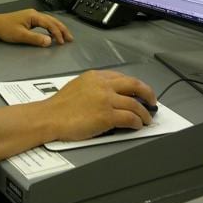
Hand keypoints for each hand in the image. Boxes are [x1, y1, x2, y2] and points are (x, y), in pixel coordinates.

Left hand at [0, 9, 73, 46]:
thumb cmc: (5, 28)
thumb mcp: (20, 35)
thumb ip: (36, 38)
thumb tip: (49, 41)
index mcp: (33, 16)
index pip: (50, 24)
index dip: (58, 33)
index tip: (62, 42)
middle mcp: (34, 14)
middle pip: (52, 21)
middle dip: (62, 30)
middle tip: (70, 38)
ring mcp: (32, 16)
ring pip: (49, 21)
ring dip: (57, 29)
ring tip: (64, 36)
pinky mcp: (29, 20)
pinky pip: (44, 23)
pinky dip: (51, 28)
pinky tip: (52, 33)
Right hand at [42, 70, 156, 140]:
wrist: (50, 117)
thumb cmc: (60, 106)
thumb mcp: (78, 85)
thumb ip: (95, 86)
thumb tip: (110, 95)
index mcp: (96, 76)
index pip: (122, 78)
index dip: (135, 85)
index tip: (140, 92)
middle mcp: (103, 85)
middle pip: (135, 85)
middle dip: (148, 93)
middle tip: (152, 101)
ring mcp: (106, 100)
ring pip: (135, 104)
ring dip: (144, 113)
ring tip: (146, 119)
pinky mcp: (107, 116)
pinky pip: (129, 118)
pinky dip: (137, 122)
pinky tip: (137, 125)